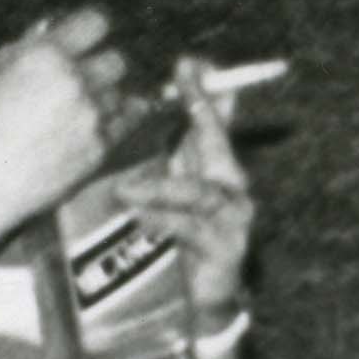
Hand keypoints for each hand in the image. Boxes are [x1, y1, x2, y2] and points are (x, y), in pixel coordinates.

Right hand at [0, 6, 127, 236]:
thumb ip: (26, 49)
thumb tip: (52, 30)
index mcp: (44, 54)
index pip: (96, 22)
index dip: (92, 30)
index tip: (88, 39)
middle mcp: (74, 80)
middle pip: (118, 60)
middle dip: (101, 68)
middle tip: (83, 81)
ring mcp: (91, 116)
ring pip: (122, 94)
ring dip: (106, 99)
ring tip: (79, 112)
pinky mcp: (100, 148)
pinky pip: (124, 125)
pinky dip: (112, 124)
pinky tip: (90, 128)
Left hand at [101, 66, 257, 320]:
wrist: (203, 295)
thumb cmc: (185, 233)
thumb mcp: (174, 184)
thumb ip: (171, 148)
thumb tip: (153, 100)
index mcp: (214, 165)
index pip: (214, 119)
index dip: (205, 90)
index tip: (191, 62)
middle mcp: (230, 185)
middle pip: (218, 143)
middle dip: (202, 113)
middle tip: (181, 90)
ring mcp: (233, 219)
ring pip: (200, 193)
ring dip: (163, 186)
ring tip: (126, 188)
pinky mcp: (225, 250)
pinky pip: (192, 232)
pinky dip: (165, 223)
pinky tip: (140, 217)